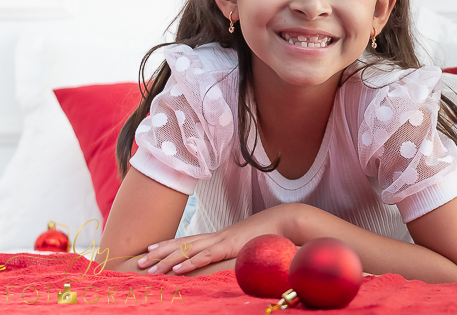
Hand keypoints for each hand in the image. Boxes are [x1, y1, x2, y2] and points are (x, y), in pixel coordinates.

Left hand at [136, 204, 293, 274]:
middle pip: (181, 244)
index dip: (166, 244)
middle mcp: (214, 237)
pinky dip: (189, 263)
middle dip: (159, 253)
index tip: (149, 250)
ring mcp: (221, 240)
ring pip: (188, 251)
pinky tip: (176, 271)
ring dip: (167, 261)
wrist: (282, 221)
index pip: (186, 240)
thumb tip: (226, 258)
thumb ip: (233, 250)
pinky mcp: (229, 246)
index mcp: (216, 237)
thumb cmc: (265, 233)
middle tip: (139, 262)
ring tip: (150, 270)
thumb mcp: (245, 243)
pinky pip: (206, 256)